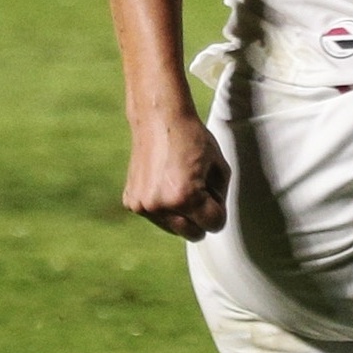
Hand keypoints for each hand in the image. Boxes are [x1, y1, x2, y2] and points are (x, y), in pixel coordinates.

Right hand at [124, 110, 230, 239]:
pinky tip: (163, 182)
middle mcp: (160, 206)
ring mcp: (142, 206)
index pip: (214, 225)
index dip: (219, 210)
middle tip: (200, 191)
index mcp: (185, 197)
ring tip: (180, 183)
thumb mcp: (220, 167)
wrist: (159, 118)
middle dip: (201, 217)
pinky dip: (163, 206)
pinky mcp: (131, 202)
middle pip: (193, 233)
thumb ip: (221, 197)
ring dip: (181, 214)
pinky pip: (156, 217)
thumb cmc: (193, 139)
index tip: (214, 194)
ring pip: (174, 228)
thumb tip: (214, 220)